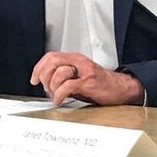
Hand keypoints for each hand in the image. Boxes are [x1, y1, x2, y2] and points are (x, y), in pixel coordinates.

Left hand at [30, 52, 144, 105]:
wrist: (122, 88)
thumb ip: (65, 76)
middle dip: (44, 76)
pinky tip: (60, 100)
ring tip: (55, 95)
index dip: (39, 68)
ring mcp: (84, 72)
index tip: (34, 79)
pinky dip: (59, 95)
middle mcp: (79, 63)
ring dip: (52, 87)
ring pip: (58, 73)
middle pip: (52, 61)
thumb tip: (46, 85)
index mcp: (75, 59)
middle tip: (46, 88)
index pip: (50, 57)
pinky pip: (67, 87)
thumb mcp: (80, 76)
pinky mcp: (88, 83)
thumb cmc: (102, 84)